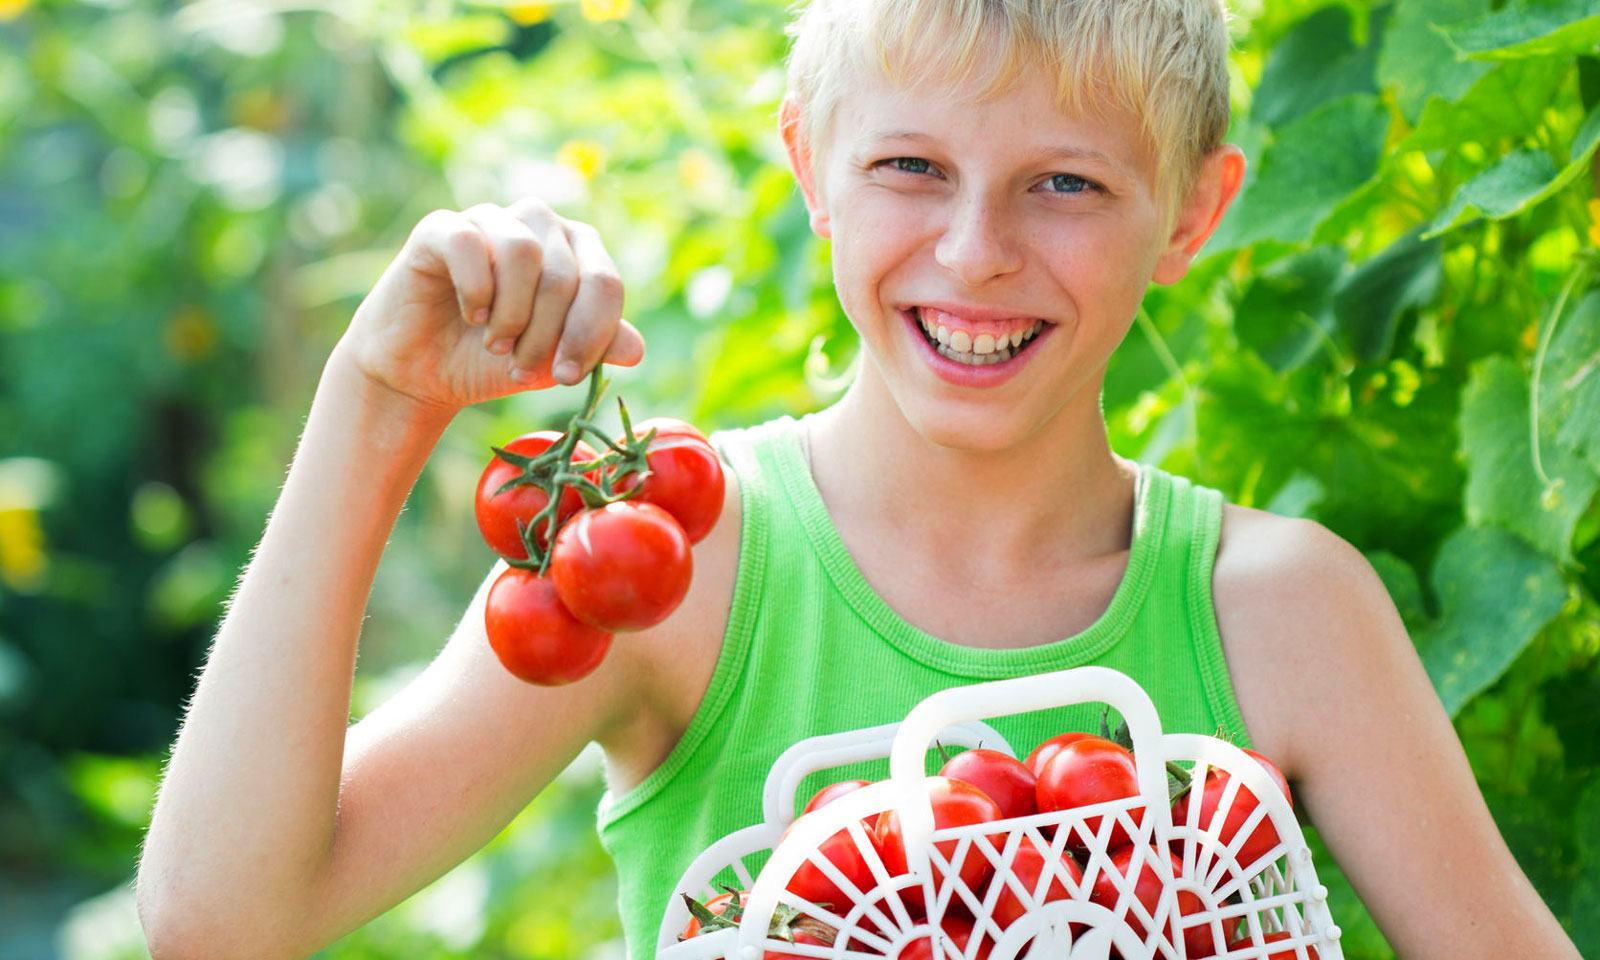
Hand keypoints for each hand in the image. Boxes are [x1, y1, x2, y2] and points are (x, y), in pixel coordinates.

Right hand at [339, 198, 644, 411]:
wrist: (423, 371)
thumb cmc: (495, 359)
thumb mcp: (553, 360)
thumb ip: (594, 348)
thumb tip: (635, 348)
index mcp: (579, 250)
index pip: (606, 284)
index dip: (590, 335)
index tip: (564, 377)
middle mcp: (541, 223)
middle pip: (565, 275)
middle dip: (545, 335)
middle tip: (519, 365)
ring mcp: (492, 218)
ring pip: (524, 253)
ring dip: (512, 314)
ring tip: (496, 342)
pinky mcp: (442, 227)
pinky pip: (471, 243)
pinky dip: (475, 289)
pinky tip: (470, 314)